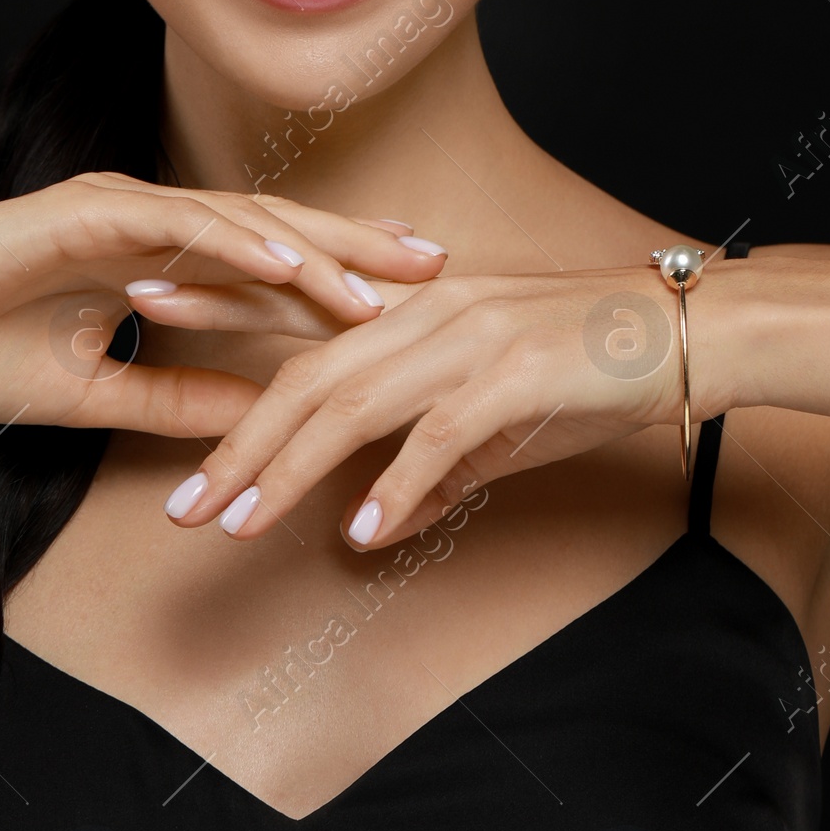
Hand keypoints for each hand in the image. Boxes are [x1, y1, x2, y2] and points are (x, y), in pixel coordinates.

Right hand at [0, 173, 448, 440]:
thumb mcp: (93, 393)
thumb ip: (175, 398)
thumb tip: (255, 418)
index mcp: (150, 257)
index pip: (263, 262)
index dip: (336, 277)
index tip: (409, 300)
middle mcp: (146, 222)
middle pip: (274, 230)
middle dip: (357, 247)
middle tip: (440, 264)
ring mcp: (119, 208)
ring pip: (239, 224)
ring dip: (316, 251)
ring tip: (386, 281)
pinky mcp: (85, 213)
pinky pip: (178, 227)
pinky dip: (237, 244)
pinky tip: (292, 264)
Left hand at [161, 267, 718, 543]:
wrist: (685, 333)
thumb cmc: (592, 367)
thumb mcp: (499, 413)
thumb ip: (434, 463)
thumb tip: (379, 522)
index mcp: (414, 306)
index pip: (294, 304)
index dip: (216, 299)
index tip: (144, 302)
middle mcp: (428, 312)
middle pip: (306, 378)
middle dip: (235, 442)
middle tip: (180, 503)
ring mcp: (468, 341)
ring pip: (352, 407)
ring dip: (287, 471)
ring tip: (237, 526)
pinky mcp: (514, 377)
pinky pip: (437, 438)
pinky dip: (395, 487)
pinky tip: (361, 530)